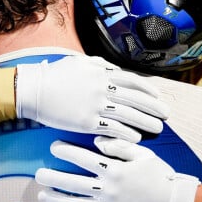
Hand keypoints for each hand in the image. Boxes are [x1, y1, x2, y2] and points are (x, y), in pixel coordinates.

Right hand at [15, 56, 169, 141]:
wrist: (34, 89)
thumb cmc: (56, 74)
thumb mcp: (80, 62)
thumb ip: (99, 65)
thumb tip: (114, 69)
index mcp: (102, 72)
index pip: (132, 81)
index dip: (148, 89)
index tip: (158, 96)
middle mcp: (102, 88)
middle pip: (135, 98)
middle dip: (153, 107)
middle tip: (166, 114)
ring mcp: (95, 105)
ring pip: (128, 114)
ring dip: (145, 122)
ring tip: (158, 129)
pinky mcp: (86, 122)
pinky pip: (112, 128)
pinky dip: (126, 133)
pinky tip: (137, 138)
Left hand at [36, 137, 199, 201]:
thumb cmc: (159, 176)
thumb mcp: (143, 154)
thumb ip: (120, 145)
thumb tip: (98, 141)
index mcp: (115, 170)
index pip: (84, 158)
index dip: (67, 151)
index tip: (53, 147)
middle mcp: (108, 190)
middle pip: (74, 182)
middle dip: (54, 177)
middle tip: (38, 173)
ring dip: (57, 200)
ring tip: (42, 195)